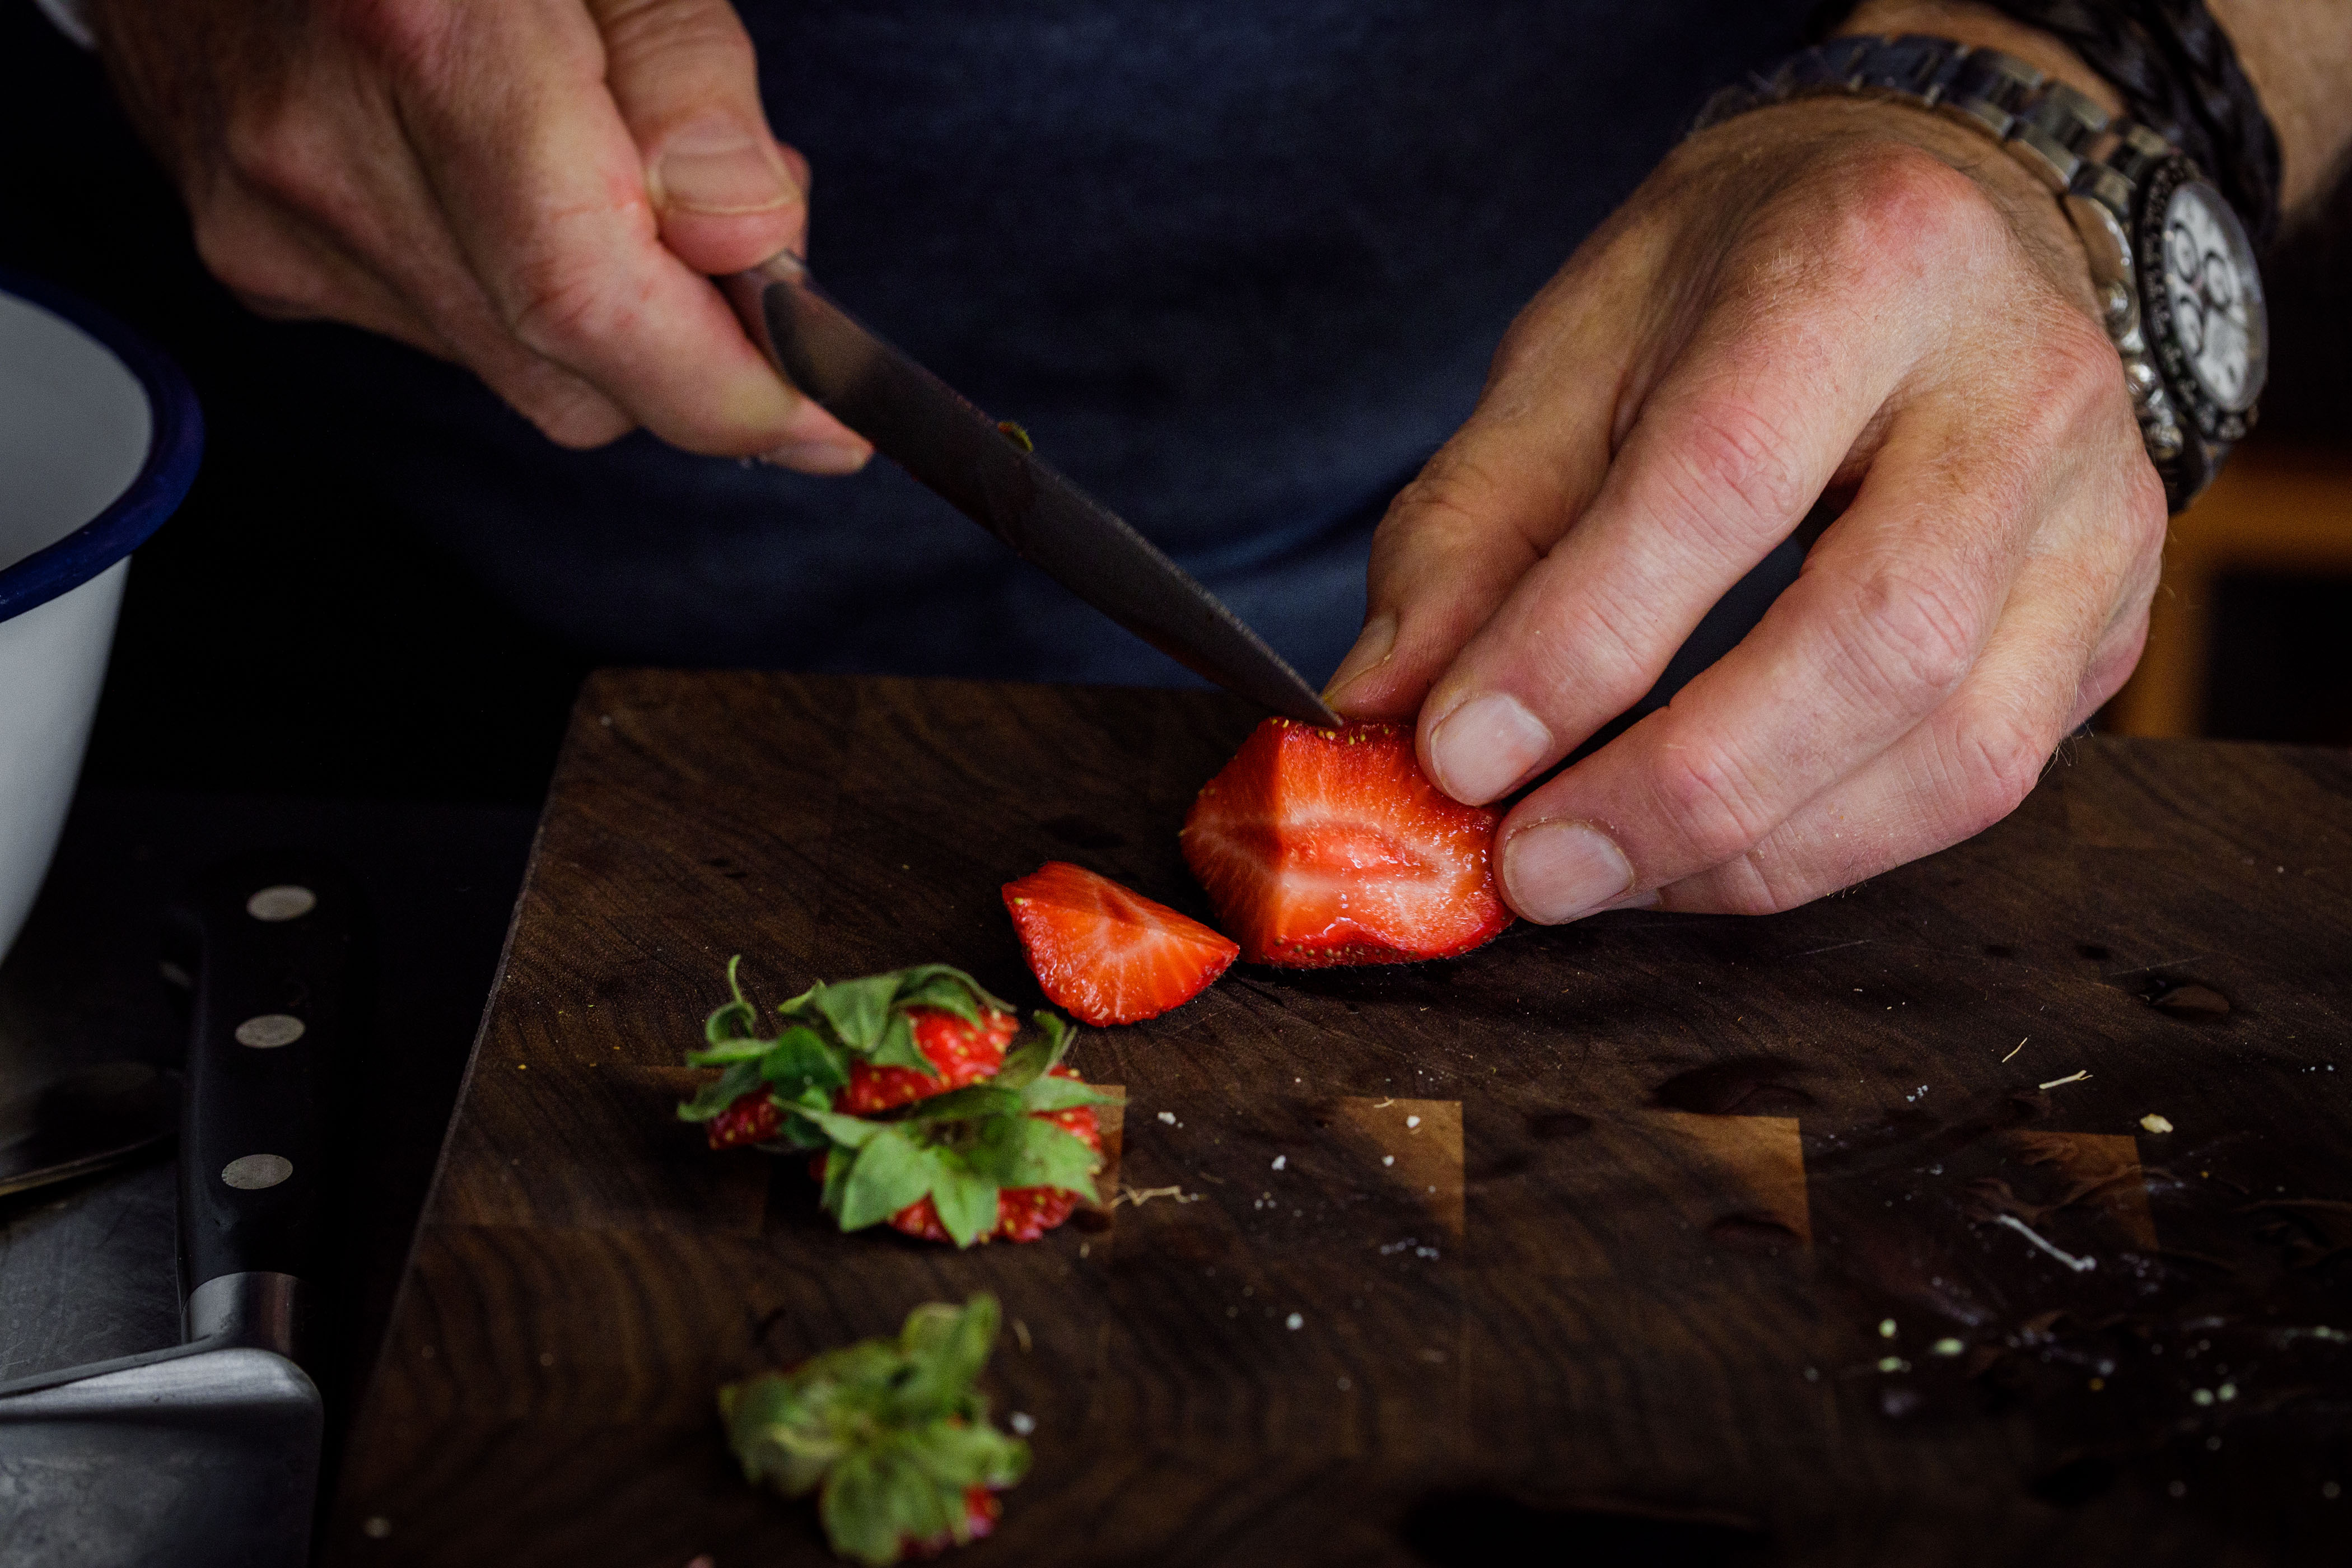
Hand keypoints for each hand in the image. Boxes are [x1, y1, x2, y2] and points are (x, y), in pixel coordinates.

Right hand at [87, 0, 869, 466]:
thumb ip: (686, 79)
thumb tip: (753, 244)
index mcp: (425, 38)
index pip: (591, 299)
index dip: (729, 389)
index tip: (830, 422)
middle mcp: (329, 150)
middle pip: (569, 369)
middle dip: (691, 348)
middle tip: (743, 246)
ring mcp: (278, 218)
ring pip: (517, 369)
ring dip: (607, 317)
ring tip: (617, 177)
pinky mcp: (260, 258)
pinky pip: (447, 335)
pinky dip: (520, 293)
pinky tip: (516, 188)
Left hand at [1325, 97, 2165, 921]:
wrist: (1943, 223)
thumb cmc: (1739, 282)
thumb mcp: (1571, 350)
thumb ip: (1471, 530)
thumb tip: (1383, 709)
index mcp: (1872, 260)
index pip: (1724, 481)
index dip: (1582, 643)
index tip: (1458, 757)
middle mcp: (2024, 384)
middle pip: (1879, 639)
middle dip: (1681, 789)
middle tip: (1531, 868)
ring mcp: (2098, 513)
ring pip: (1955, 750)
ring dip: (1752, 854)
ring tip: (1599, 877)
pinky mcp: (2114, 621)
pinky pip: (1981, 780)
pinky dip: (1823, 850)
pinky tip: (1701, 857)